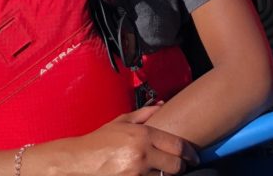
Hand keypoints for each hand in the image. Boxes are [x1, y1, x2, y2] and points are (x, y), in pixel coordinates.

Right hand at [41, 106, 198, 175]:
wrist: (78, 162)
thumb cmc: (99, 141)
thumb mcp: (122, 121)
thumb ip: (145, 113)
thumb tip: (162, 103)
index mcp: (143, 136)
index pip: (177, 146)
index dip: (189, 153)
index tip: (194, 157)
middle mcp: (142, 155)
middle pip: (175, 167)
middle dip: (180, 167)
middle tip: (180, 166)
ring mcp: (136, 174)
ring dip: (165, 175)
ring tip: (162, 170)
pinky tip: (149, 175)